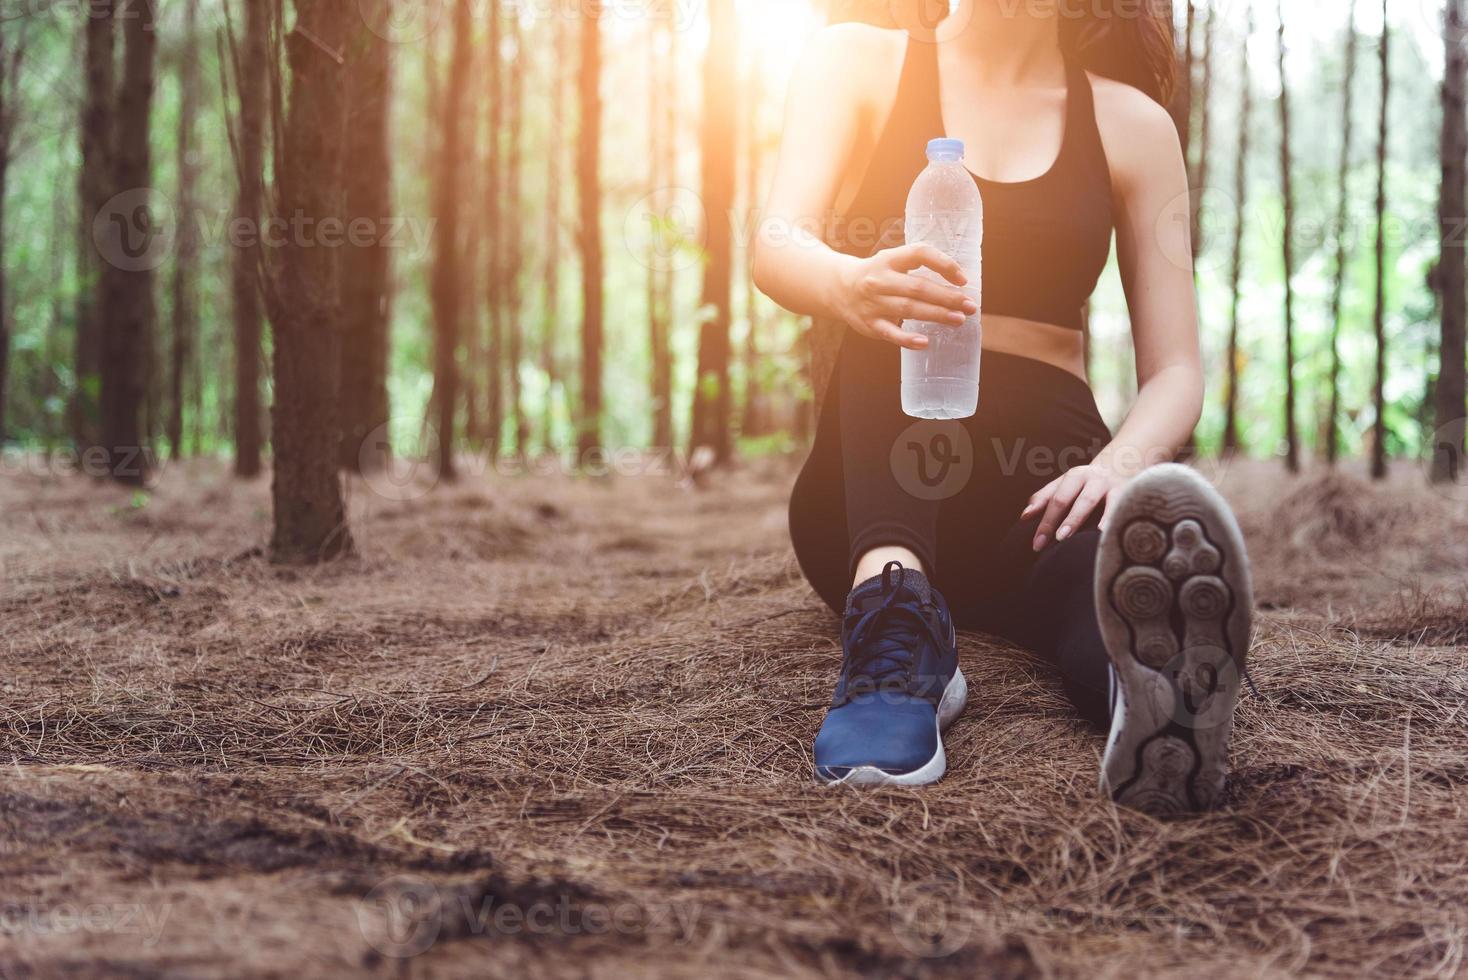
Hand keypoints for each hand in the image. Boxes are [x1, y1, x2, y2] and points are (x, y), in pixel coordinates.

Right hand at [832, 244, 975, 349]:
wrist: (837, 288)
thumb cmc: (876, 274)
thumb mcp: (892, 261)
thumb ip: (917, 266)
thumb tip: (957, 282)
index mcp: (889, 259)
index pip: (919, 254)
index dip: (943, 264)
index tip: (963, 279)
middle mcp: (880, 280)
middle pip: (918, 288)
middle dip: (947, 297)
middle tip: (970, 306)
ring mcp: (873, 303)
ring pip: (908, 309)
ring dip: (936, 315)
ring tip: (958, 320)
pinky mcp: (869, 324)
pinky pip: (890, 333)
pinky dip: (907, 340)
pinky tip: (925, 342)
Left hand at [1022, 461, 1129, 551]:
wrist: (1126, 464)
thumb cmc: (1090, 484)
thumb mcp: (1069, 486)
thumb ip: (1046, 499)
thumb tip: (1024, 517)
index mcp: (1072, 477)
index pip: (1053, 499)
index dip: (1044, 521)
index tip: (1036, 543)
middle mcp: (1087, 478)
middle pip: (1065, 499)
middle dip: (1055, 520)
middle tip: (1050, 540)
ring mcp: (1106, 484)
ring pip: (1087, 500)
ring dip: (1076, 518)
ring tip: (1067, 536)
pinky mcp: (1126, 491)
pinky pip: (1116, 504)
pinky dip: (1108, 517)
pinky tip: (1103, 530)